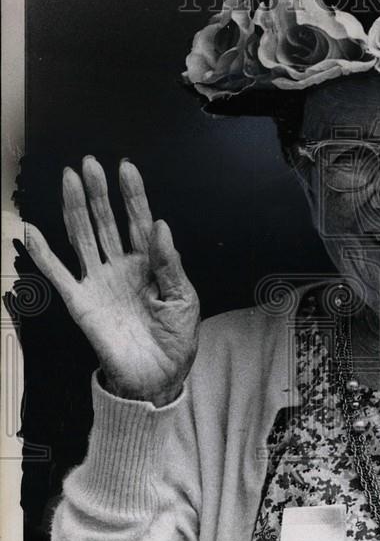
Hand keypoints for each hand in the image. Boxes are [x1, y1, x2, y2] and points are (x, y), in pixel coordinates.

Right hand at [25, 157, 199, 406]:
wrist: (157, 377)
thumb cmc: (175, 338)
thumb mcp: (184, 299)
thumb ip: (170, 264)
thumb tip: (161, 226)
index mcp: (151, 264)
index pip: (140, 221)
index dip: (133, 195)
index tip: (126, 167)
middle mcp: (122, 266)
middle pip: (106, 221)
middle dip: (99, 192)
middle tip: (90, 163)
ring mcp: (100, 282)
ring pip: (83, 237)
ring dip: (75, 209)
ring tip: (70, 180)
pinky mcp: (81, 302)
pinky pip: (59, 274)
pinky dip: (44, 253)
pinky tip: (34, 230)